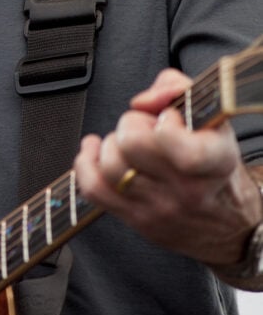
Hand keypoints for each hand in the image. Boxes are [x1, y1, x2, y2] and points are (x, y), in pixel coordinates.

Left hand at [75, 69, 262, 265]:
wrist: (230, 225)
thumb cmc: (218, 168)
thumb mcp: (213, 121)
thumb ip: (177, 89)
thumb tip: (144, 100)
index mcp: (214, 161)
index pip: (175, 142)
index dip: (163, 121)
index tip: (168, 118)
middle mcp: (187, 189)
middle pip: (131, 143)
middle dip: (131, 124)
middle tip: (144, 128)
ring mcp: (159, 207)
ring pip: (110, 165)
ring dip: (112, 145)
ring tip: (127, 145)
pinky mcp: (136, 219)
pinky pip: (93, 189)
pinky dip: (85, 164)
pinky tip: (94, 151)